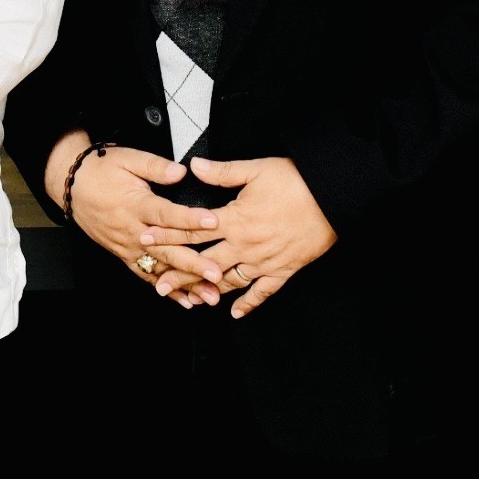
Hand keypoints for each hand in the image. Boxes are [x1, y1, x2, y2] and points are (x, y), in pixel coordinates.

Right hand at [54, 131, 224, 304]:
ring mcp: (127, 246)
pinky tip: (185, 300)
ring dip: (185, 284)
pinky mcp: (124, 255)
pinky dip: (166, 289)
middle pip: (166, 250)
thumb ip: (155, 166)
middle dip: (193, 264)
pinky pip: (146, 276)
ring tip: (208, 295)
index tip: (214, 222)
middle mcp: (132, 230)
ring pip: (159, 269)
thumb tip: (181, 172)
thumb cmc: (100, 171)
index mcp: (135, 204)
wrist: (72, 186)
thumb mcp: (127, 159)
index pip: (166, 215)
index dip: (191, 218)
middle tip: (216, 274)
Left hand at [168, 155, 336, 318]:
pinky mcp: (284, 269)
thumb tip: (194, 166)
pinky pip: (263, 292)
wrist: (332, 197)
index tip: (146, 240)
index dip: (167, 234)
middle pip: (205, 261)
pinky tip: (236, 313)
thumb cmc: (296, 181)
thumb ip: (222, 172)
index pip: (192, 228)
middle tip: (159, 282)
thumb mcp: (255, 170)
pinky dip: (249, 303)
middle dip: (180, 272)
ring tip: (189, 300)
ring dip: (208, 290)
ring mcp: (264, 260)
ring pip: (229, 281)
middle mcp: (246, 244)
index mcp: (235, 219)